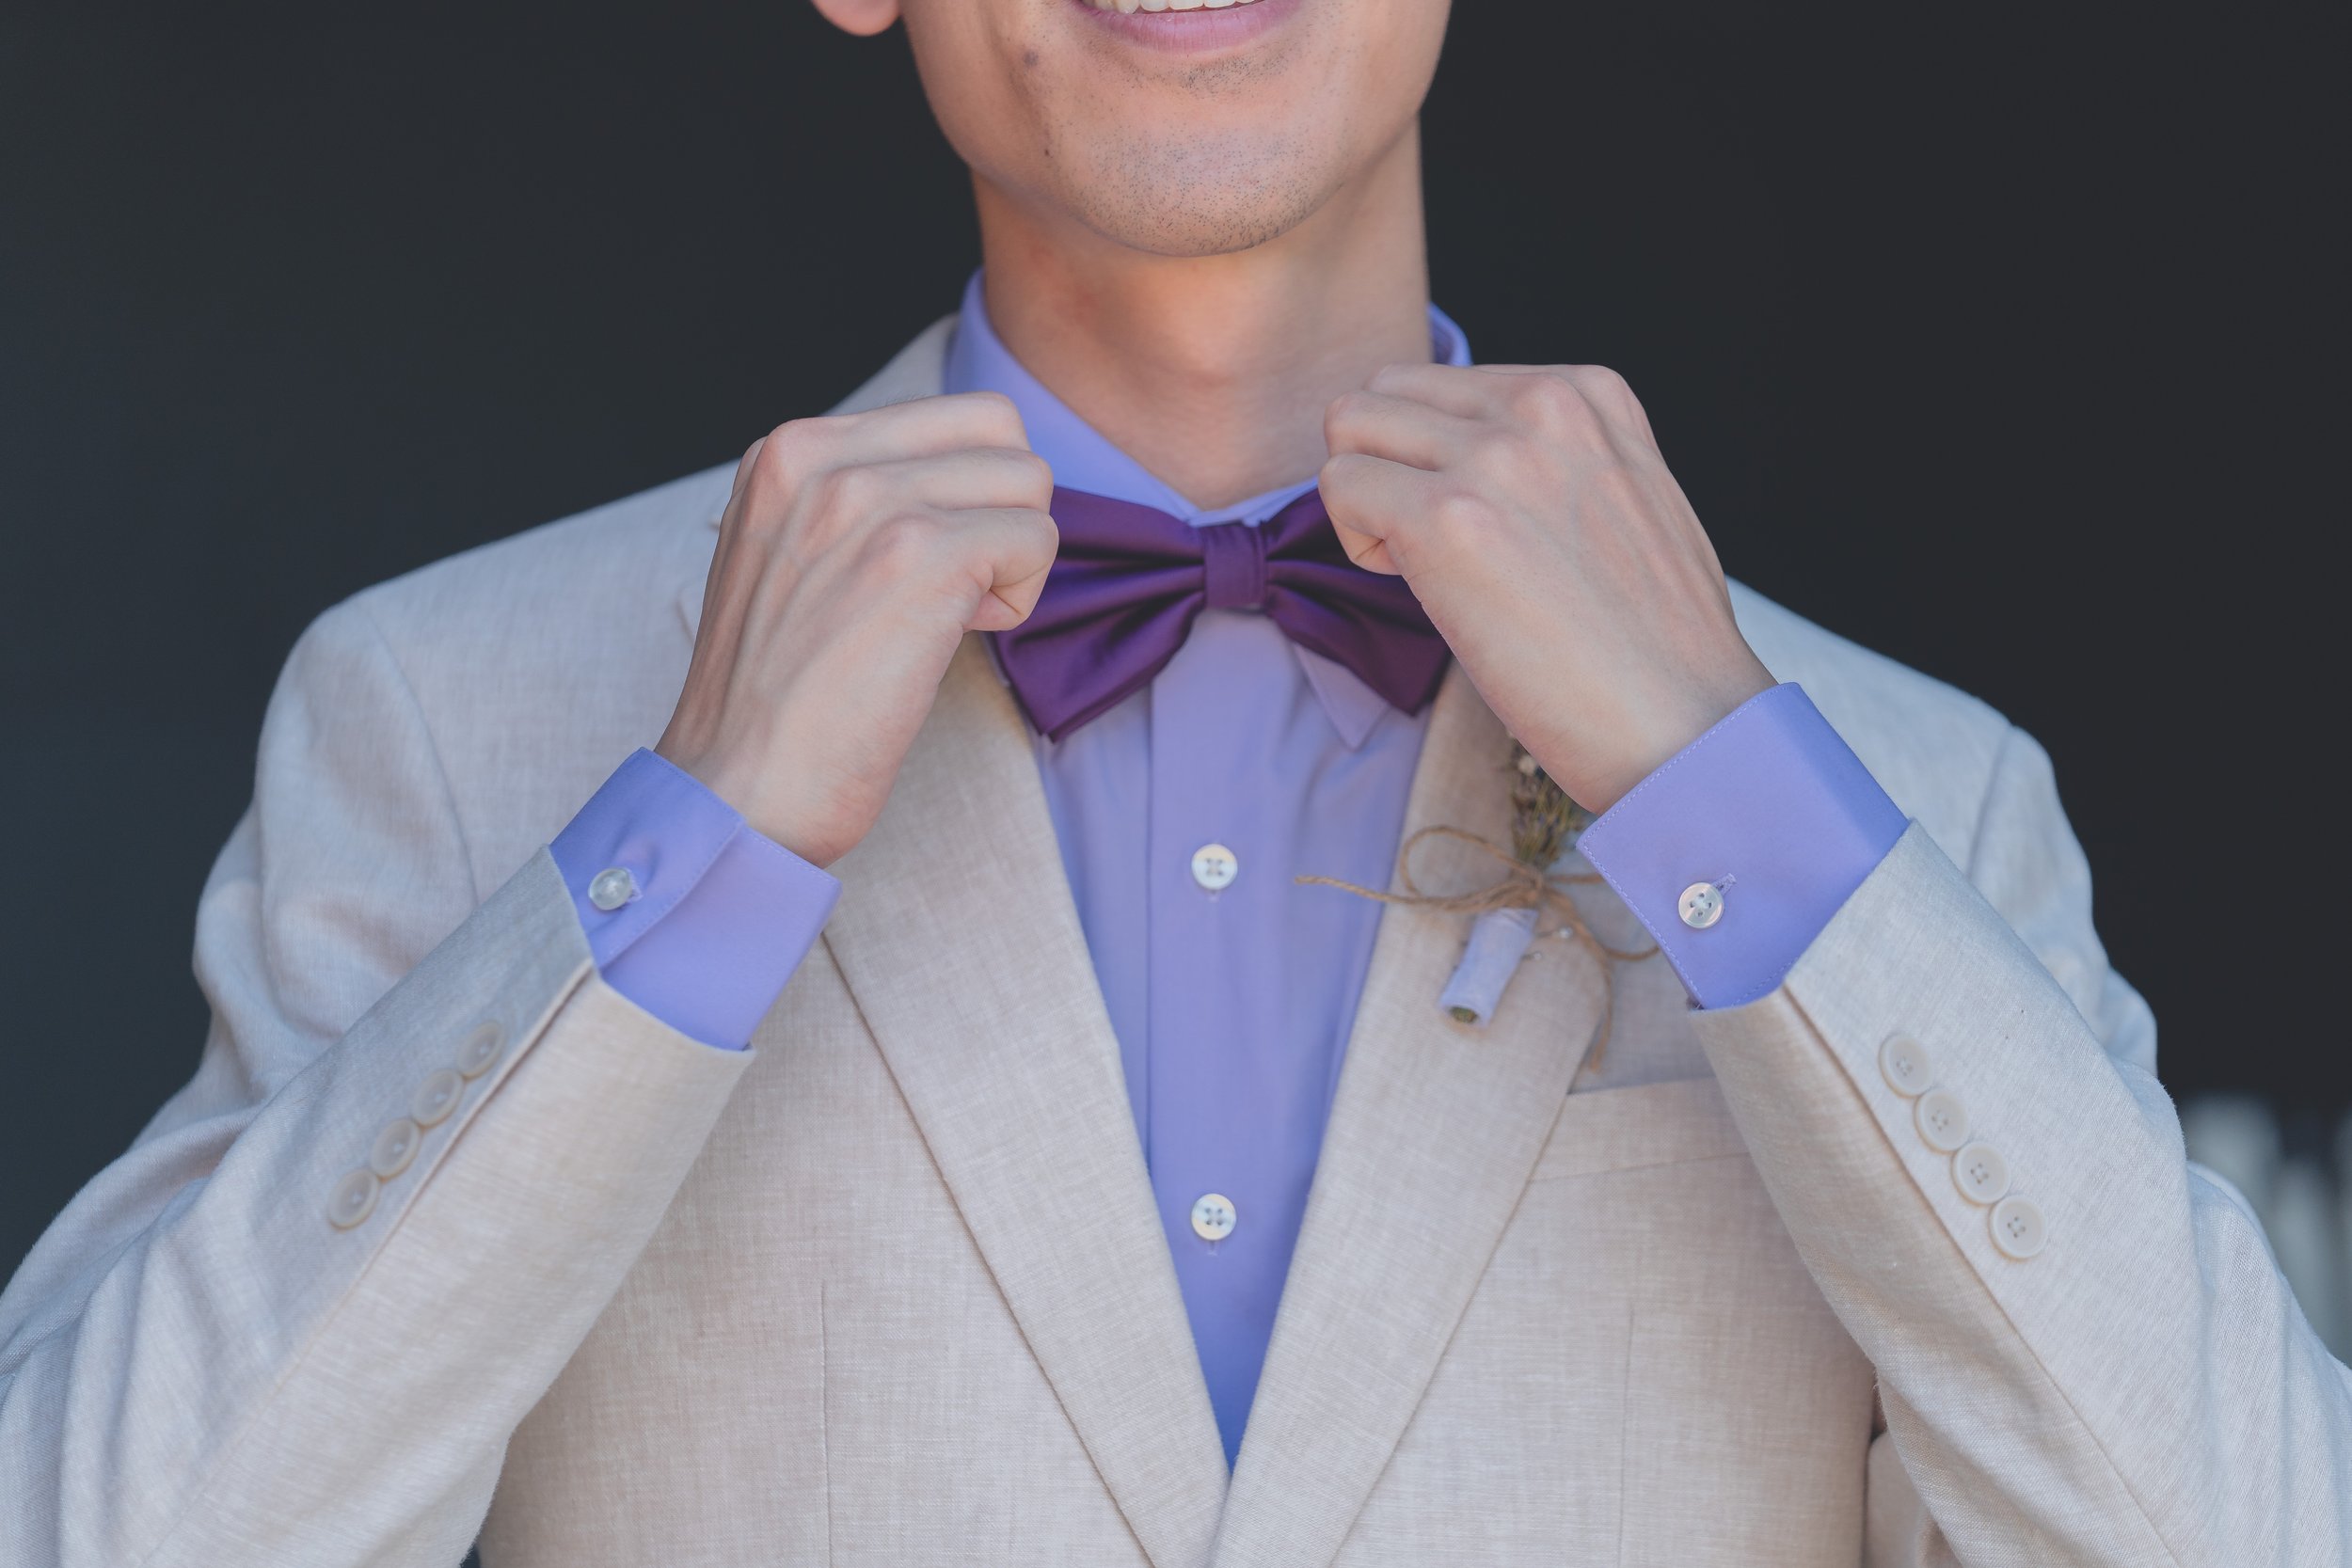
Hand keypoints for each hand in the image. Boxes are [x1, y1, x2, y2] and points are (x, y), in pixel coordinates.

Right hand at [657, 393, 1057, 864]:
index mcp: (787, 450)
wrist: (737, 787)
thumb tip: (967, 484)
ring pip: (1027, 481)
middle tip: (955, 586)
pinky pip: (1036, 538)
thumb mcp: (787, 557)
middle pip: (999, 431)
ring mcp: (870, 501)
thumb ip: (854, 501)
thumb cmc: (774, 698)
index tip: (916, 567)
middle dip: (1003, 510)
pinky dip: (1017, 599)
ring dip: (1012, 558)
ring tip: (947, 618)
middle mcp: (822, 456)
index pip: (948, 416)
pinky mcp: (921, 555)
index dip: (963, 495)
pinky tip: (955, 640)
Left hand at [1319, 363, 1772, 813]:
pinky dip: (1356, 541)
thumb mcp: (1632, 494)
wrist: (1684, 719)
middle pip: (1388, 392)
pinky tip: (1415, 587)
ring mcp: (1492, 458)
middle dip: (1387, 464)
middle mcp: (1540, 407)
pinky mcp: (1444, 520)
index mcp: (1587, 394)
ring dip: (1364, 494)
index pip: (1450, 384)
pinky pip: (1338, 486)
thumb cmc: (1657, 640)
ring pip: (1349, 423)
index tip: (1486, 525)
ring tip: (1421, 561)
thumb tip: (1481, 462)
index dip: (1441, 458)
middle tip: (1432, 543)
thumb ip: (1561, 454)